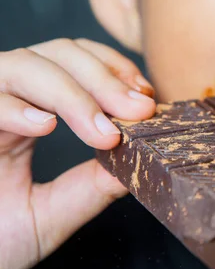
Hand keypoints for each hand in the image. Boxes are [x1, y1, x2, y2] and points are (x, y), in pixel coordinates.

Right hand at [0, 39, 155, 268]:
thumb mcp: (51, 213)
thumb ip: (92, 185)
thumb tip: (145, 161)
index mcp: (29, 113)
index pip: (76, 63)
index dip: (114, 70)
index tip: (147, 97)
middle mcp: (4, 101)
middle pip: (58, 54)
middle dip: (105, 79)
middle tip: (140, 111)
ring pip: (24, 66)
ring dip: (73, 95)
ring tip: (103, 133)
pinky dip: (14, 108)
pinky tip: (45, 126)